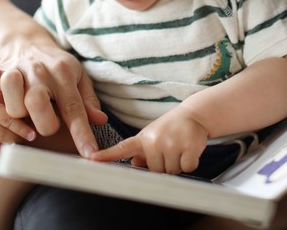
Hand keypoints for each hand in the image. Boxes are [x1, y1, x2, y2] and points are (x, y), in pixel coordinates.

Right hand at [0, 43, 106, 157]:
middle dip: (42, 122)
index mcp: (64, 74)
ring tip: (20, 117)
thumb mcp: (79, 80)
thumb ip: (88, 101)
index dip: (81, 133)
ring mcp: (15, 68)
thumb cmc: (59, 68)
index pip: (74, 107)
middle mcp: (39, 70)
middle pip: (37, 99)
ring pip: (10, 86)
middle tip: (43, 130)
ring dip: (13, 108)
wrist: (30, 42)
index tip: (89, 154)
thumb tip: (100, 120)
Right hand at [0, 91, 35, 167]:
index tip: (33, 135)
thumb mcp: (15, 98)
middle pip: (1, 137)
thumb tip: (39, 114)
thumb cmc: (10, 104)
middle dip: (16, 140)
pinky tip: (1, 155)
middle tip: (27, 139)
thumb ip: (24, 102)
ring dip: (4, 152)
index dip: (22, 129)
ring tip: (15, 146)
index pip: (8, 120)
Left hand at [91, 111, 207, 173]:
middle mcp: (154, 140)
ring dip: (177, 164)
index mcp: (143, 138)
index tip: (92, 159)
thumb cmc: (171, 128)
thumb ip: (142, 151)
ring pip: (171, 171)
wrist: (194, 114)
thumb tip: (135, 164)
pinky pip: (186, 168)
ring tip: (179, 148)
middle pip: (155, 170)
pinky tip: (190, 149)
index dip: (106, 155)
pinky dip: (190, 163)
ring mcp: (171, 143)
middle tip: (171, 148)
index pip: (122, 148)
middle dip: (164, 164)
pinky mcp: (188, 147)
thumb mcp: (153, 136)